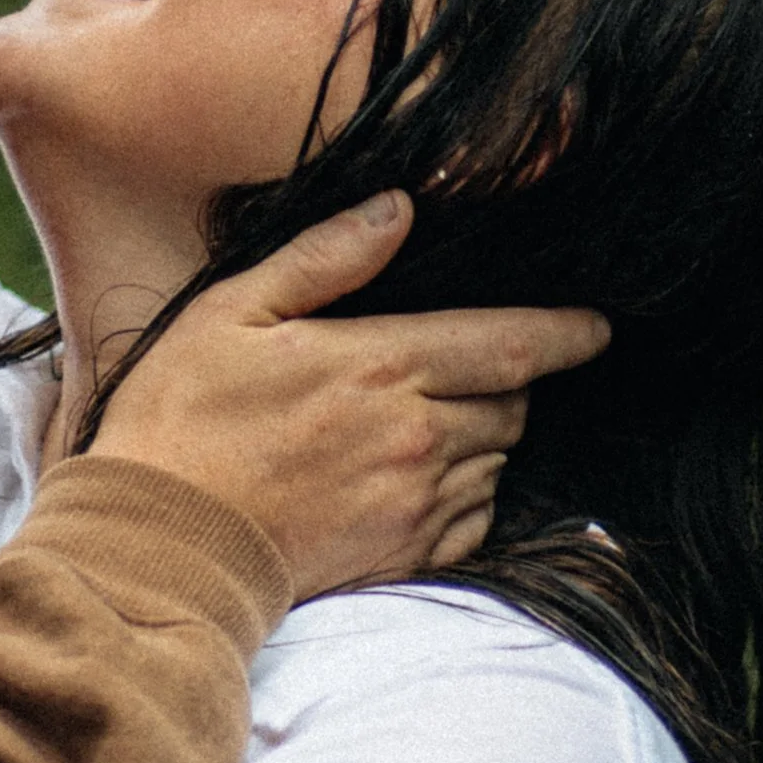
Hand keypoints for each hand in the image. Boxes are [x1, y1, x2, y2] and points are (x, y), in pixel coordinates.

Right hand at [91, 193, 606, 601]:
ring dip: (484, 434)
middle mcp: (417, 437)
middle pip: (512, 402)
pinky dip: (468, 491)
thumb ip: (326, 258)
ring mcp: (417, 503)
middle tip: (462, 364)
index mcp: (382, 366)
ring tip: (422, 418)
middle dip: (507, 378)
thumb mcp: (233, 310)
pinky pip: (477, 517)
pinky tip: (414, 474)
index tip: (598, 325)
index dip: (565, 332)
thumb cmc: (185, 416)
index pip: (509, 345)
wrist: (164, 543)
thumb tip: (398, 208)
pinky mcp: (408, 555)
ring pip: (498, 458)